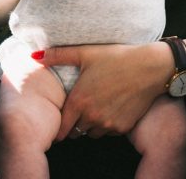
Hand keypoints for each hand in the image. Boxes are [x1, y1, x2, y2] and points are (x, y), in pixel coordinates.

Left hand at [34, 42, 173, 140]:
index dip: (59, 126)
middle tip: (80, 110)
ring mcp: (108, 124)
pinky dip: (107, 125)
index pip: (61, 128)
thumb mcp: (86, 53)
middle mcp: (92, 116)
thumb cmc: (117, 58)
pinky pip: (109, 132)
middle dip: (75, 124)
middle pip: (76, 132)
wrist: (150, 67)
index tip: (61, 122)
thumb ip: (58, 55)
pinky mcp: (123, 127)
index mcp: (79, 101)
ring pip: (92, 134)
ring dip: (91, 126)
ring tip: (96, 108)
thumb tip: (35, 56)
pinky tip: (111, 109)